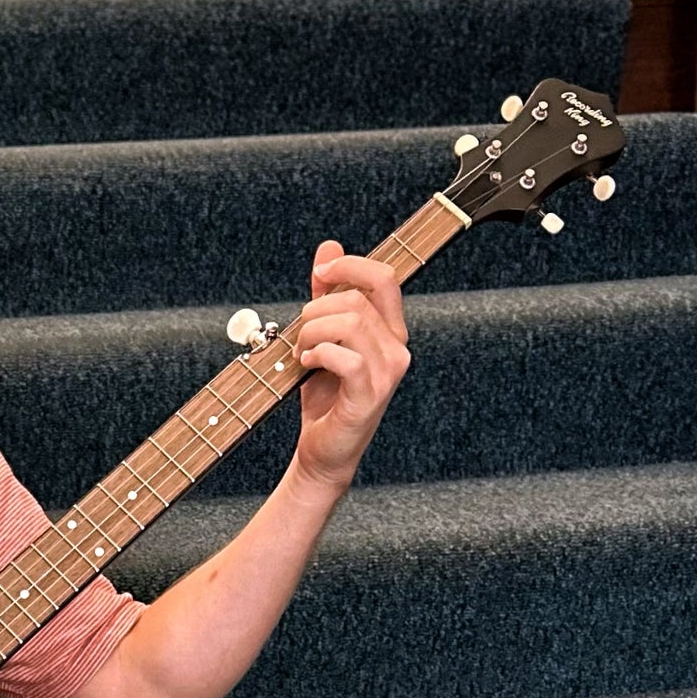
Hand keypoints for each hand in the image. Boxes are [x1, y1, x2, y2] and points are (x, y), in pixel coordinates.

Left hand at [290, 241, 410, 493]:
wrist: (323, 450)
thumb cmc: (324, 396)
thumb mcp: (322, 336)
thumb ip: (327, 293)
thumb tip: (329, 247)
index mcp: (390, 331)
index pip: (383, 278)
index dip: (349, 265)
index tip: (320, 271)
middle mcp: (397, 349)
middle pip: (356, 300)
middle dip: (316, 310)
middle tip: (299, 335)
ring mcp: (388, 373)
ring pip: (350, 323)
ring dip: (312, 332)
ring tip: (302, 352)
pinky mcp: (370, 395)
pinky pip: (345, 357)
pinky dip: (318, 354)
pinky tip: (307, 365)